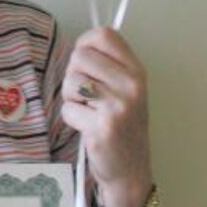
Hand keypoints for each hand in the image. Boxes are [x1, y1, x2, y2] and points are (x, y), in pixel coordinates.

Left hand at [61, 28, 151, 206]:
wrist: (131, 171)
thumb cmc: (122, 128)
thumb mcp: (127, 91)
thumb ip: (109, 66)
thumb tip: (80, 45)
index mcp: (137, 72)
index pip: (105, 35)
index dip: (86, 43)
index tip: (84, 62)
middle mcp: (131, 86)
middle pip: (80, 56)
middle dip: (74, 74)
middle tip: (87, 96)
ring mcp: (118, 107)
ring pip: (71, 81)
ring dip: (71, 98)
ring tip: (89, 112)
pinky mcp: (102, 127)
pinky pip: (69, 109)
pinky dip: (72, 119)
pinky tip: (88, 128)